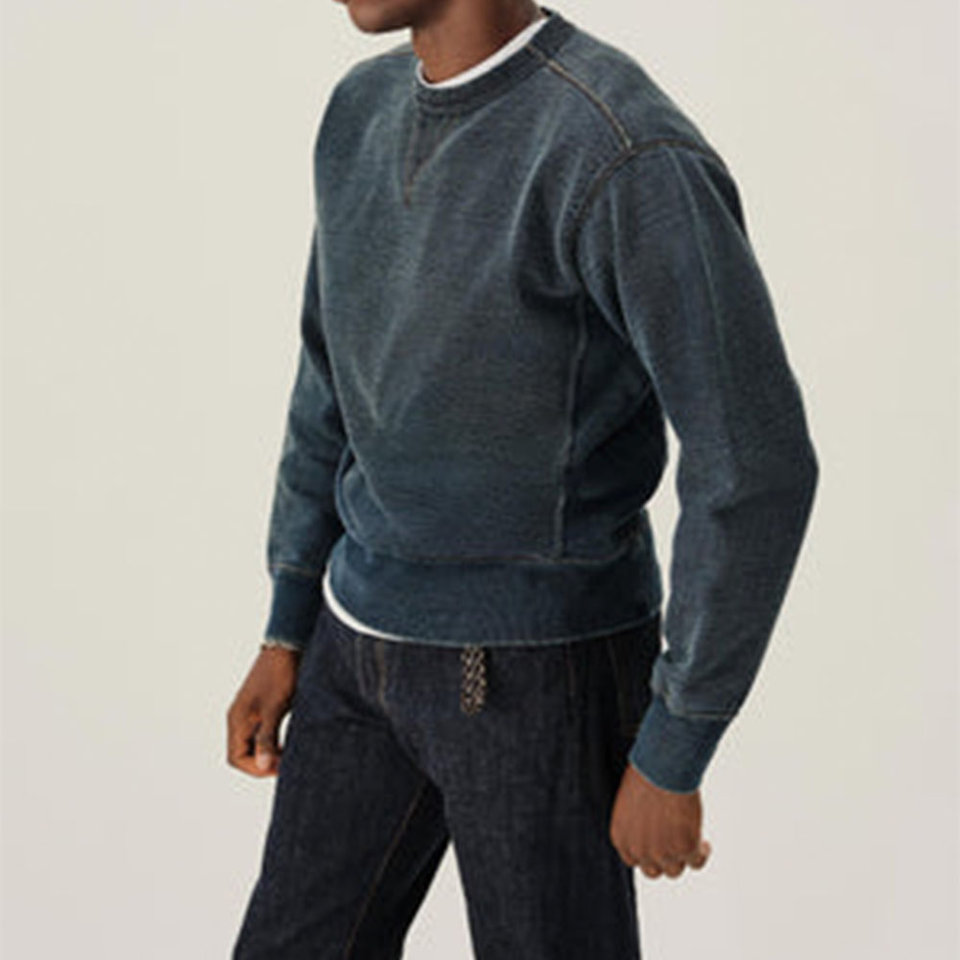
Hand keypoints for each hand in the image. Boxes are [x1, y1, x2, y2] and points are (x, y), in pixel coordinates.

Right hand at [226, 646, 301, 776]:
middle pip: (244, 754)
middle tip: (288, 763)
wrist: (288, 646)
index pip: (236, 758)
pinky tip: (291, 742)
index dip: (256, 769)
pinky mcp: (263, 708)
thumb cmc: (280, 674)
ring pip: (254, 744)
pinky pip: (263, 733)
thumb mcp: (275, 708)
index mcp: (237, 719)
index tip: (280, 767)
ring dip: (270, 753)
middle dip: (263, 763)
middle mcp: (240, 718)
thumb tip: (263, 766)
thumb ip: (268, 738)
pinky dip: (274, 742)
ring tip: (291, 754)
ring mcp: (250, 713)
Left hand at [608, 761, 711, 878]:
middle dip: (662, 859)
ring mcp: (663, 853)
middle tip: (672, 845)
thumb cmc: (646, 774)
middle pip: (653, 870)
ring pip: (674, 870)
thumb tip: (647, 828)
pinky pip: (697, 862)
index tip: (656, 845)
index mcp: (621, 837)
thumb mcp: (629, 802)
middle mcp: (639, 850)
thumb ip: (635, 823)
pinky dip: (702, 853)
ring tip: (690, 842)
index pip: (633, 859)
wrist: (663, 768)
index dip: (646, 853)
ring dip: (682, 857)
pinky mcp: (686, 849)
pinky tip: (704, 843)